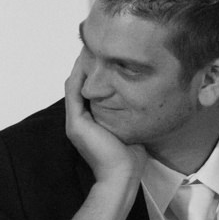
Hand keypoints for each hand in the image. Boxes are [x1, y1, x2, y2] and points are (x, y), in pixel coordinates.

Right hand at [64, 57, 143, 219]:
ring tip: (90, 46)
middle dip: (86, 64)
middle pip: (78, 84)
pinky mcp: (76, 123)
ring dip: (81, 64)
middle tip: (95, 43)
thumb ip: (130, 113)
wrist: (122, 176)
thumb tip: (144, 98)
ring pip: (74, 84)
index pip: (87, 90)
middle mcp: (78, 120)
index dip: (92, 72)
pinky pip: (74, 91)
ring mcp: (75, 122)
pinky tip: (88, 59)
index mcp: (89, 122)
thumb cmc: (130, 157)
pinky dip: (80, 74)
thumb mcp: (130, 127)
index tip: (104, 54)